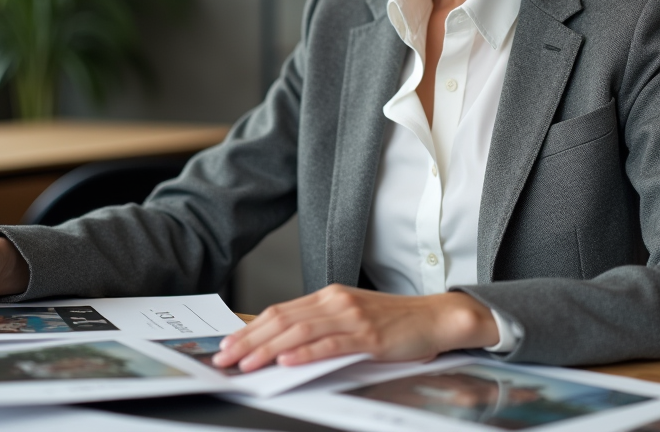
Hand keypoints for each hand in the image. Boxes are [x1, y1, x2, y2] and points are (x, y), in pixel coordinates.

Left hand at [212, 284, 499, 372]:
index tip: (228, 344)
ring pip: (300, 332)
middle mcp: (336, 302)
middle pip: (282, 321)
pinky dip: (306, 354)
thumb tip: (283, 343)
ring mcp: (352, 317)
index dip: (250, 328)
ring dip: (268, 349)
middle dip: (249, 340)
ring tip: (246, 363)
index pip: (279, 311)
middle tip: (225, 357)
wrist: (435, 317)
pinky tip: (287, 362)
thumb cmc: (394, 321)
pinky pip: (331, 345)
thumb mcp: (351, 317)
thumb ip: (320, 325)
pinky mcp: (369, 336)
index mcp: (329, 296)